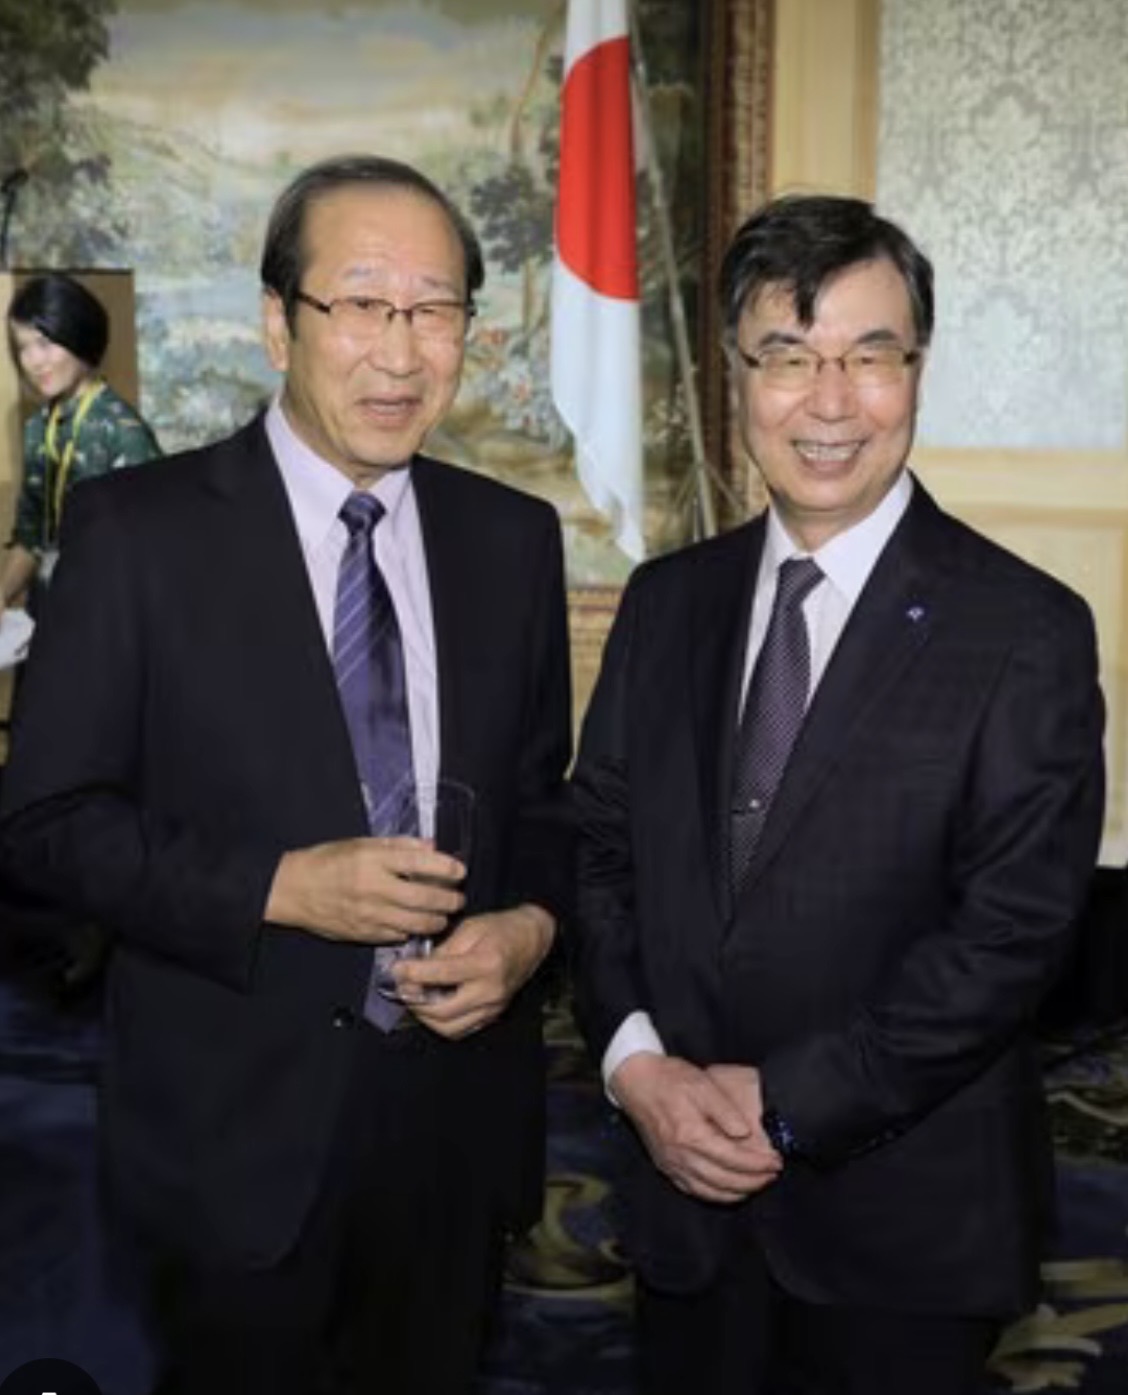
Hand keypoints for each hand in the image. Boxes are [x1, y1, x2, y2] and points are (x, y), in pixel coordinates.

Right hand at [266, 837, 465, 944]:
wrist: (292, 890)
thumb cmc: (328, 861)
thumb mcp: (361, 843)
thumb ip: (398, 845)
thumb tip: (431, 847)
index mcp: (373, 860)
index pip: (420, 863)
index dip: (446, 868)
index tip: (460, 871)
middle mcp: (374, 888)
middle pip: (424, 899)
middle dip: (448, 900)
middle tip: (458, 899)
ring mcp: (369, 914)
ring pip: (415, 923)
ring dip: (436, 921)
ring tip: (443, 916)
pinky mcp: (363, 934)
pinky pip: (397, 936)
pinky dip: (412, 931)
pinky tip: (416, 925)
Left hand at [397, 903, 554, 1038]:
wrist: (531, 939)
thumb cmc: (500, 928)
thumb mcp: (470, 928)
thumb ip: (443, 950)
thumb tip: (417, 966)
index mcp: (485, 964)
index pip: (441, 975)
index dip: (413, 974)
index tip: (396, 969)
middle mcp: (490, 991)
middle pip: (442, 1010)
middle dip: (415, 1001)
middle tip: (402, 987)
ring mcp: (493, 1008)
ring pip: (449, 1028)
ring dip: (426, 1017)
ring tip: (416, 999)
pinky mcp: (493, 1015)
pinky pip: (461, 1030)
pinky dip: (442, 1023)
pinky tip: (433, 1007)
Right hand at [611, 1054, 781, 1202]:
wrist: (636, 1081)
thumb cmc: (671, 1079)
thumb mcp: (703, 1085)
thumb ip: (725, 1111)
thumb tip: (746, 1133)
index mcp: (692, 1135)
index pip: (734, 1159)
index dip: (758, 1164)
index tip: (776, 1162)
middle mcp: (681, 1155)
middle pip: (725, 1180)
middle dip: (754, 1181)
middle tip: (773, 1174)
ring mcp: (672, 1164)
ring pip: (711, 1190)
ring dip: (738, 1191)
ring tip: (758, 1184)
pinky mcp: (666, 1166)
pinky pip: (695, 1190)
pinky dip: (716, 1195)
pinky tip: (729, 1190)